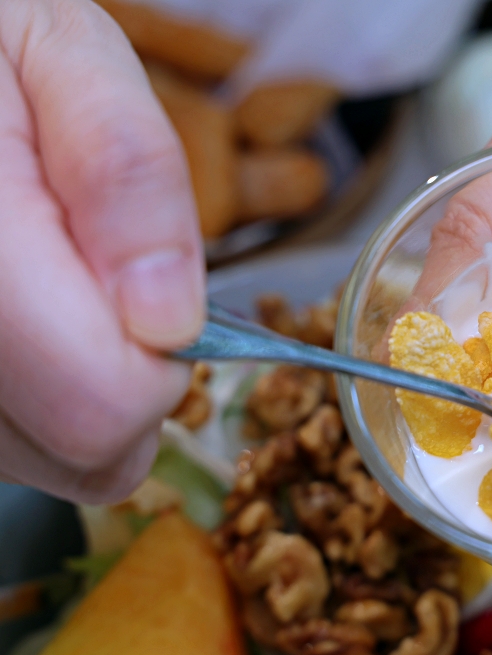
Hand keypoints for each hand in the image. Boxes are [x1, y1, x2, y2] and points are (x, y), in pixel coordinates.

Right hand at [0, 0, 203, 502]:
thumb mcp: (62, 52)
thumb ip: (123, 171)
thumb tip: (171, 319)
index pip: (103, 403)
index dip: (165, 359)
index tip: (156, 288)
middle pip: (84, 453)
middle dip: (132, 377)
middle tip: (104, 275)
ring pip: (48, 460)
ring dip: (83, 389)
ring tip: (52, 280)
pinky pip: (13, 441)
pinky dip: (38, 394)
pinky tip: (27, 313)